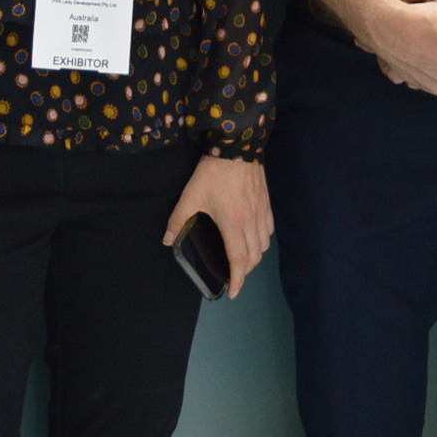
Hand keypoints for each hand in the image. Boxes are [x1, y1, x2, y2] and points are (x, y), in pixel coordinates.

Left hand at [166, 153, 274, 298]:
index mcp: (233, 224)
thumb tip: (168, 240)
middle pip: (254, 257)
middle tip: (233, 274)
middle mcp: (251, 222)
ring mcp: (261, 212)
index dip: (238, 280)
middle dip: (245, 271)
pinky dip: (262, 239)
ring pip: (264, 244)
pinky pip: (269, 229)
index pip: (239, 260)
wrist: (237, 146)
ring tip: (242, 257)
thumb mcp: (191, 195)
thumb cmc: (213, 172)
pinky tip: (252, 236)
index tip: (234, 291)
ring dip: (254, 256)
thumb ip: (178, 219)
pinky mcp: (266, 202)